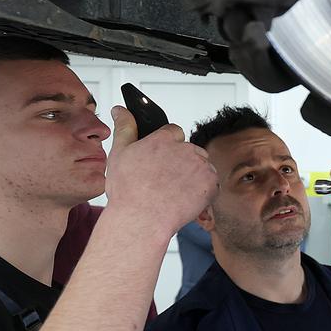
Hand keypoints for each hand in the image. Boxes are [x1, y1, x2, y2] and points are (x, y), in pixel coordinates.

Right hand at [103, 106, 217, 238]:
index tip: (160, 162)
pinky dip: (202, 191)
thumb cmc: (128, 192)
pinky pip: (211, 183)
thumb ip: (125, 128)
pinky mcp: (211, 183)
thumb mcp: (119, 154)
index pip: (173, 132)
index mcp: (163, 139)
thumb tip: (121, 110)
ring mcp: (200, 165)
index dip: (166, 148)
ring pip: (200, 166)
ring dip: (192, 176)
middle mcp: (184, 148)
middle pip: (189, 150)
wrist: (142, 220)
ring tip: (173, 192)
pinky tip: (185, 199)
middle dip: (180, 162)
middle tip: (164, 181)